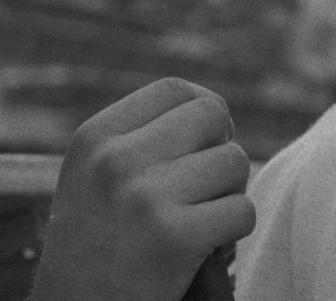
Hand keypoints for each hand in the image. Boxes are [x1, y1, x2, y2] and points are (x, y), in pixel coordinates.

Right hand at [31, 79, 254, 300]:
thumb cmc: (94, 243)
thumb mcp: (93, 174)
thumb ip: (141, 137)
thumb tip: (216, 114)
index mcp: (96, 136)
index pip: (176, 90)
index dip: (202, 112)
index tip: (200, 144)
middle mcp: (117, 159)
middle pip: (212, 115)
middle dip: (220, 147)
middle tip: (205, 184)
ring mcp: (146, 198)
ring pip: (234, 161)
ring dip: (229, 192)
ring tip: (201, 217)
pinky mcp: (175, 239)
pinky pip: (241, 211)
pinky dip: (234, 230)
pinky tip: (205, 246)